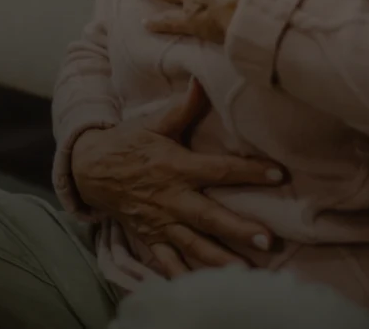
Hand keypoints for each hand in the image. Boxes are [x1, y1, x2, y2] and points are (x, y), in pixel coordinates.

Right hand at [70, 78, 285, 276]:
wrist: (89, 169)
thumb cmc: (129, 143)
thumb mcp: (155, 123)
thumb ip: (184, 107)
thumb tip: (202, 79)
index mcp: (177, 167)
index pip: (220, 170)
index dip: (250, 171)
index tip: (279, 174)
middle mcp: (171, 198)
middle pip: (210, 216)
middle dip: (239, 229)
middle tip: (268, 239)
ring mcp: (160, 223)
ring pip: (193, 246)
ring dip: (219, 260)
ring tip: (245, 273)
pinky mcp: (149, 238)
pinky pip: (167, 263)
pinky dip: (183, 277)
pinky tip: (204, 289)